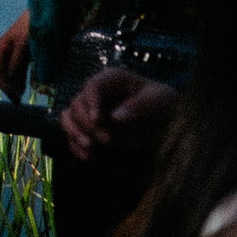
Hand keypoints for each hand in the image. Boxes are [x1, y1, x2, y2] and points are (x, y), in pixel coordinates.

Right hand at [0, 10, 31, 100]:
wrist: (45, 15)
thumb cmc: (32, 28)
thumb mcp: (23, 44)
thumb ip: (16, 61)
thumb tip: (9, 78)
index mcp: (1, 48)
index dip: (4, 85)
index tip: (14, 96)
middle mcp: (6, 52)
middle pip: (3, 74)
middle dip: (9, 87)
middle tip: (17, 100)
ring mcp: (15, 53)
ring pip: (11, 73)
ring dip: (14, 85)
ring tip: (20, 96)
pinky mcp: (24, 55)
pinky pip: (19, 70)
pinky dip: (21, 79)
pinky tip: (25, 86)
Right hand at [61, 67, 178, 163]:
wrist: (168, 122)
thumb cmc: (164, 105)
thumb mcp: (158, 101)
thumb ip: (138, 107)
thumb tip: (115, 117)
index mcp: (111, 80)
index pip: (91, 86)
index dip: (91, 103)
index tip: (97, 121)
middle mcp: (96, 94)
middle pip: (77, 104)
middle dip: (87, 123)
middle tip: (108, 140)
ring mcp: (91, 111)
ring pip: (68, 117)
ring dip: (74, 132)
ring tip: (89, 147)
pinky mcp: (90, 128)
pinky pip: (73, 134)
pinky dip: (75, 145)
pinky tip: (87, 156)